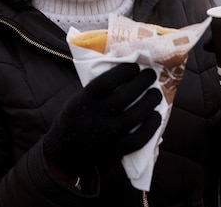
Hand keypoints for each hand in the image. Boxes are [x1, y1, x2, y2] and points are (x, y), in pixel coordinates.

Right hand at [43, 62, 161, 176]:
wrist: (64, 153)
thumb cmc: (75, 120)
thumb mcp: (77, 100)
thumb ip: (97, 90)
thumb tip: (125, 72)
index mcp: (84, 101)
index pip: (107, 82)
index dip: (124, 71)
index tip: (135, 66)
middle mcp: (95, 118)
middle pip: (125, 96)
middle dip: (142, 82)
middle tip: (151, 75)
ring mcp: (107, 135)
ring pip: (135, 115)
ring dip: (150, 101)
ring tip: (156, 93)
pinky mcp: (116, 150)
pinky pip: (140, 138)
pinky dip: (151, 125)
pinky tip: (156, 115)